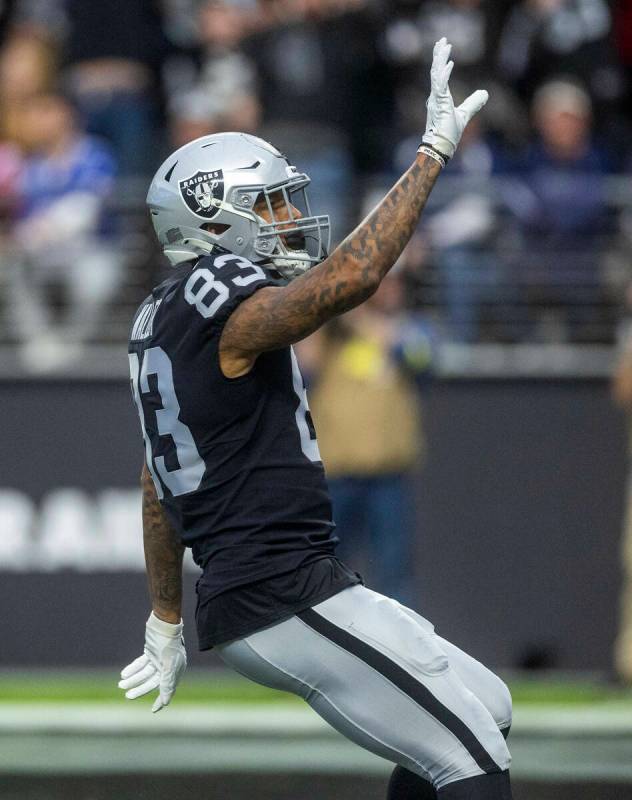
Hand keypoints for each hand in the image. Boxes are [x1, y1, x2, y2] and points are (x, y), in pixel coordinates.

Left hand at [118, 612, 186, 712]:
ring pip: (144, 673)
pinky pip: (141, 664)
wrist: (163, 623)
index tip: (153, 710)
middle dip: (140, 689)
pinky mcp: (151, 652)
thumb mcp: (169, 664)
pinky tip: (124, 673)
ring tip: (121, 684)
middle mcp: (168, 666)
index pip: (168, 689)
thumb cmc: (168, 643)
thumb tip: (166, 702)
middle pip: (153, 682)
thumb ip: (167, 683)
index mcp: (176, 670)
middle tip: (127, 695)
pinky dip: (133, 668)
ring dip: (133, 679)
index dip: (161, 700)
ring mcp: (159, 659)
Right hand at [421, 37, 487, 160]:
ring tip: (444, 45)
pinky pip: (440, 85)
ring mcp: (436, 99)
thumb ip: (473, 103)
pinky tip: (449, 63)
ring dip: (440, 59)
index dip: (441, 60)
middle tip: (442, 40)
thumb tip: (485, 93)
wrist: (442, 147)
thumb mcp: (465, 114)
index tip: (443, 47)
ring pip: (436, 74)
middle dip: (438, 54)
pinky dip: (444, 74)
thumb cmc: (449, 133)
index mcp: (439, 97)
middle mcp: (435, 96)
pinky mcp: (439, 104)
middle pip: (436, 70)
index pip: (439, 74)